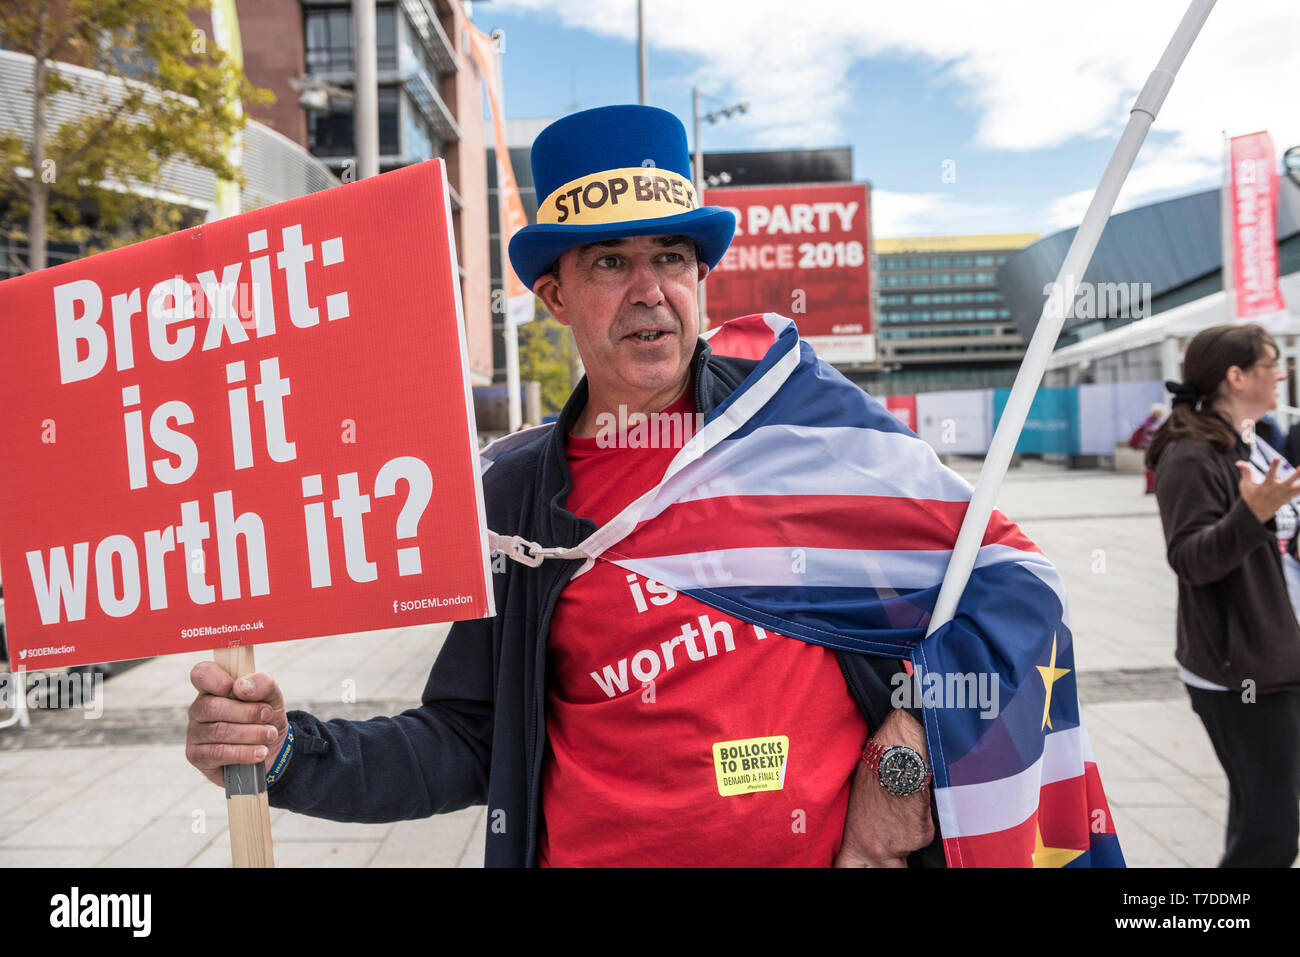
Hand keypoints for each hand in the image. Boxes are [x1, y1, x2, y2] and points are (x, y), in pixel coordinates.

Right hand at [186, 662, 288, 786]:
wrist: (272, 749)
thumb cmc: (265, 717)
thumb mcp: (272, 697)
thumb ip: (262, 684)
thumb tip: (242, 686)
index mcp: (213, 687)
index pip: (202, 674)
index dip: (217, 679)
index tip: (240, 690)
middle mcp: (199, 708)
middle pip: (212, 707)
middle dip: (246, 712)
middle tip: (267, 715)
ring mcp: (195, 732)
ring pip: (218, 731)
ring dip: (250, 733)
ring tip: (270, 734)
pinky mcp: (197, 755)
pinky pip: (218, 753)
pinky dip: (243, 753)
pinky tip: (260, 752)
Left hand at [834, 709, 934, 867]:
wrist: (896, 760)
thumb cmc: (873, 776)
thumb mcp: (856, 808)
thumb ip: (862, 831)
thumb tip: (868, 837)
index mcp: (855, 842)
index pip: (847, 869)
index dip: (856, 869)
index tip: (862, 864)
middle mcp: (877, 850)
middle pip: (885, 870)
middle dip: (890, 860)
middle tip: (890, 837)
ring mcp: (901, 847)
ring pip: (907, 854)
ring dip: (906, 840)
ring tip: (900, 814)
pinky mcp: (922, 837)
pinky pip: (923, 836)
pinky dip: (921, 823)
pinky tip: (913, 804)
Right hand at [1236, 458, 1299, 522]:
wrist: (1256, 514)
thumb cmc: (1250, 497)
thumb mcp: (1245, 485)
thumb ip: (1246, 472)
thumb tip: (1239, 462)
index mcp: (1266, 486)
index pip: (1270, 473)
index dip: (1274, 465)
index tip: (1278, 457)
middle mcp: (1276, 490)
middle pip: (1289, 481)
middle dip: (1297, 474)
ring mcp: (1284, 495)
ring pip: (1297, 488)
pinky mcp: (1288, 498)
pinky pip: (1298, 492)